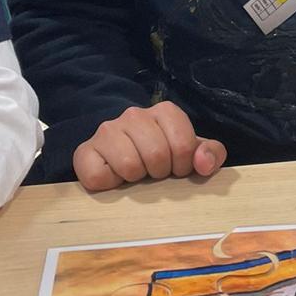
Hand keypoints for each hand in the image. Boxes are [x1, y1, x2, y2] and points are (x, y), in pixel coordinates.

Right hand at [72, 101, 226, 191]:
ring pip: (129, 165)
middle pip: (156, 155)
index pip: (183, 144)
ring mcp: (107, 130)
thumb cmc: (161, 154)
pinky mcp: (84, 151)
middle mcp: (134, 115)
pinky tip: (113, 176)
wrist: (119, 154)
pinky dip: (109, 184)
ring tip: (134, 172)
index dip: (182, 164)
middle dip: (159, 172)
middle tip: (153, 172)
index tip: (176, 167)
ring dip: (135, 178)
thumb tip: (203, 163)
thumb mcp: (190, 153)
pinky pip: (99, 177)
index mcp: (164, 112)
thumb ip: (210, 154)